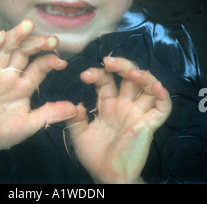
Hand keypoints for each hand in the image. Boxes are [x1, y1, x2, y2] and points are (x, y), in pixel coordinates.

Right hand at [0, 20, 76, 158]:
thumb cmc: (2, 133)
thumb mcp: (29, 124)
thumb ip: (50, 114)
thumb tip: (75, 109)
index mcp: (22, 84)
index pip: (38, 67)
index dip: (49, 61)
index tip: (61, 60)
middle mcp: (9, 75)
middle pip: (23, 53)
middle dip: (36, 44)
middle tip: (51, 39)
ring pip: (5, 50)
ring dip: (17, 37)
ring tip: (29, 25)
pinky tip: (1, 36)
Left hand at [66, 56, 171, 183]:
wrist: (108, 177)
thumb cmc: (95, 155)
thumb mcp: (79, 134)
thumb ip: (75, 118)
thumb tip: (75, 103)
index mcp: (108, 104)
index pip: (106, 81)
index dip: (97, 74)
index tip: (84, 75)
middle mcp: (124, 104)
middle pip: (128, 77)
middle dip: (121, 65)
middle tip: (108, 62)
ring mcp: (137, 113)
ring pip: (147, 88)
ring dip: (143, 76)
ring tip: (132, 72)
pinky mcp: (148, 125)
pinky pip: (162, 109)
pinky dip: (163, 97)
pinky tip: (157, 87)